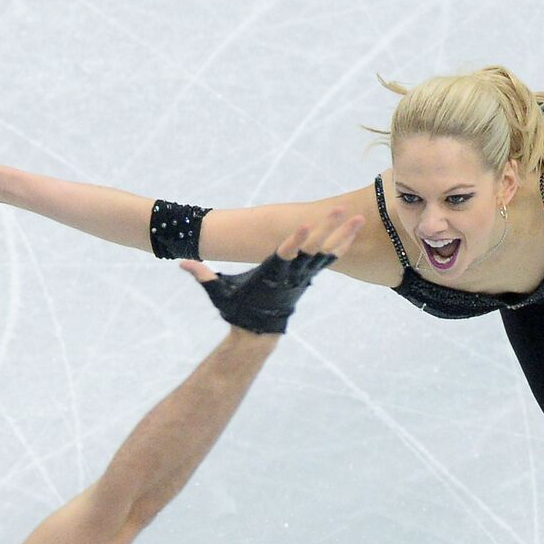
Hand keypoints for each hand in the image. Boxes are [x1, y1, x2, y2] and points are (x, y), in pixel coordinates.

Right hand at [179, 210, 364, 334]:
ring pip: (327, 253)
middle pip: (313, 249)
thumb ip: (203, 277)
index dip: (295, 240)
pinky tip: (353, 232)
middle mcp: (290, 275)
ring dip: (343, 234)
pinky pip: (328, 260)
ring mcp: (302, 277)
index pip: (284, 255)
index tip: (305, 224)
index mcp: (270, 275)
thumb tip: (182, 263)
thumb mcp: (218, 294)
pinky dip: (341, 245)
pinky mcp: (308, 277)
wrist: (258, 333)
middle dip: (327, 229)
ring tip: (361, 218)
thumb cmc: (237, 311)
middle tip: (342, 210)